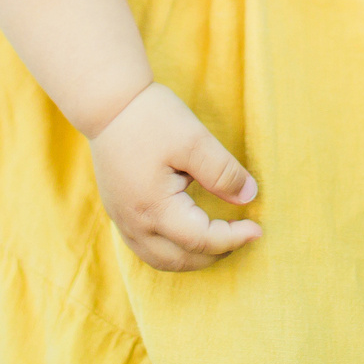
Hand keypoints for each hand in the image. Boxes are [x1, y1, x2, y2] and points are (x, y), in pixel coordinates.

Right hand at [87, 83, 261, 271]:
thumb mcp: (195, 140)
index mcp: (155, 208)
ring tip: (218, 241)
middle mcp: (135, 223)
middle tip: (241, 236)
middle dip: (215, 254)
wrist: (107, 103)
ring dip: (192, 257)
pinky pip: (146, 247)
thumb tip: (248, 197)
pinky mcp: (118, 212)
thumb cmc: (151, 117)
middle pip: (181, 259)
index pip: (202, 239)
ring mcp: (122, 220)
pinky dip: (172, 250)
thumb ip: (223, 173)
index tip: (257, 230)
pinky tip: (187, 235)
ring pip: (161, 260)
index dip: (233, 238)